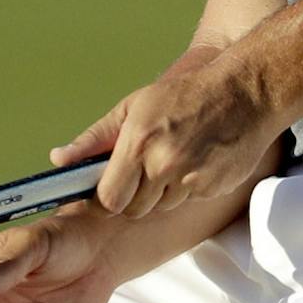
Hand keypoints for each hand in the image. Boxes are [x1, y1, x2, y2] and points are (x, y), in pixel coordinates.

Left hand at [55, 55, 281, 220]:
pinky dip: (188, 188)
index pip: (108, 200)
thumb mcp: (134, 107)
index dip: (106, 199)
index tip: (109, 189)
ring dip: (162, 192)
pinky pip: (189, 200)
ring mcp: (191, 178)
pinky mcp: (215, 187)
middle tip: (146, 167)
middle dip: (134, 195)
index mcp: (137, 142)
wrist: (245, 92)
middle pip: (133, 210)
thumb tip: (58, 160)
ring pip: (161, 207)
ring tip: (175, 158)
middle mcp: (164, 163)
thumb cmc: (184, 96)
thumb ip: (95, 138)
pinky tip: (197, 160)